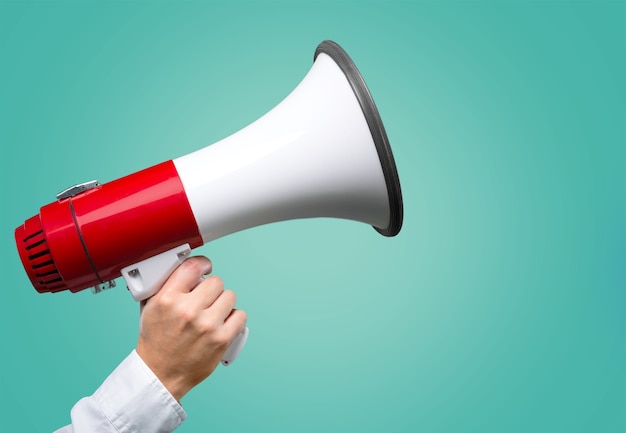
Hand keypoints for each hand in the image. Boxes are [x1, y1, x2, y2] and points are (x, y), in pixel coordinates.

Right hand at [136, 256, 246, 400]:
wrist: (160, 374)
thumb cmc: (156, 341)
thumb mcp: (151, 308)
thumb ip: (169, 286)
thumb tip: (190, 269)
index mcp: (168, 299)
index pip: (192, 266)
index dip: (203, 264)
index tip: (206, 267)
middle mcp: (187, 310)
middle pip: (216, 282)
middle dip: (212, 290)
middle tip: (205, 300)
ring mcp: (206, 325)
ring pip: (230, 296)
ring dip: (224, 303)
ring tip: (214, 313)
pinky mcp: (221, 339)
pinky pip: (240, 316)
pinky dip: (234, 319)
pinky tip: (224, 323)